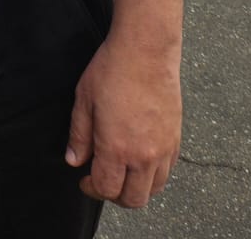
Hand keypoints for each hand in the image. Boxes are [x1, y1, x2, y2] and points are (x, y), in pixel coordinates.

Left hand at [65, 35, 181, 207]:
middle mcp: (143, 155)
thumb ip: (78, 135)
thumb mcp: (84, 99)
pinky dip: (153, 175)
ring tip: (121, 172)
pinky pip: (167, 171)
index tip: (84, 179)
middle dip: (114, 196)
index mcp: (116, 148)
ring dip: (136, 188)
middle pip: (133, 199)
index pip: (106, 189)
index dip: (91, 189)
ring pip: (153, 189)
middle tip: (102, 180)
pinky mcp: (176, 139)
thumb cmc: (112, 70)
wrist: (146, 50)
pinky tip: (140, 159)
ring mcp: (163, 149)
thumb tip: (74, 160)